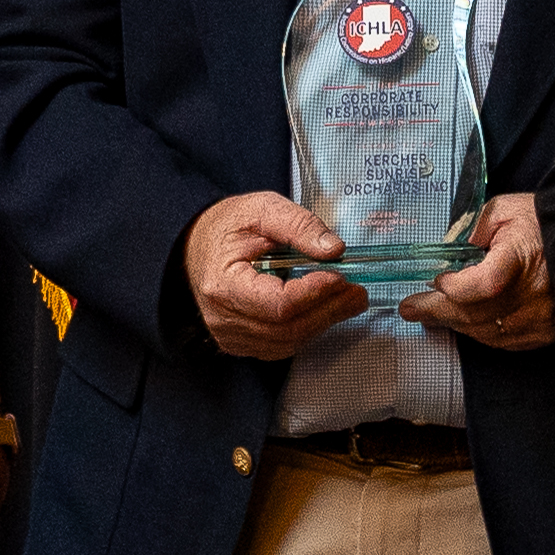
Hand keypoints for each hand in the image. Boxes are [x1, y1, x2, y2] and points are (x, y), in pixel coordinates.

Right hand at [184, 191, 369, 362]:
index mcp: (223, 284)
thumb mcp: (263, 209)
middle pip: (287, 328)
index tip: (340, 277)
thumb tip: (334, 249)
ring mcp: (231, 335)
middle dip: (329, 310)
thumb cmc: (227, 227)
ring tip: (349, 300)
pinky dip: (308, 329)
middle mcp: (223, 318)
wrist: (197, 245)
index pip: (276, 303)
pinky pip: (281, 346)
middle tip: (357, 292)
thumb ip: (299, 225)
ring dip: (324, 322)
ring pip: (288, 342)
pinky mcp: (241, 342)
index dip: (313, 293)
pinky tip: (324, 311)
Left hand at [409, 194, 554, 349]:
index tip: (436, 280)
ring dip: (455, 322)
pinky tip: (466, 319)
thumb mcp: (507, 210)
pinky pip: (503, 340)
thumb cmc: (547, 224)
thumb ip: (472, 228)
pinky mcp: (545, 333)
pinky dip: (480, 330)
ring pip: (485, 331)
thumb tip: (447, 250)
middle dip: (436, 311)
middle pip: (474, 313)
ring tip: (432, 312)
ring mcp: (540, 319)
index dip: (454, 288)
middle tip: (411, 309)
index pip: (482, 285)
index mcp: (524, 259)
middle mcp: (534, 295)